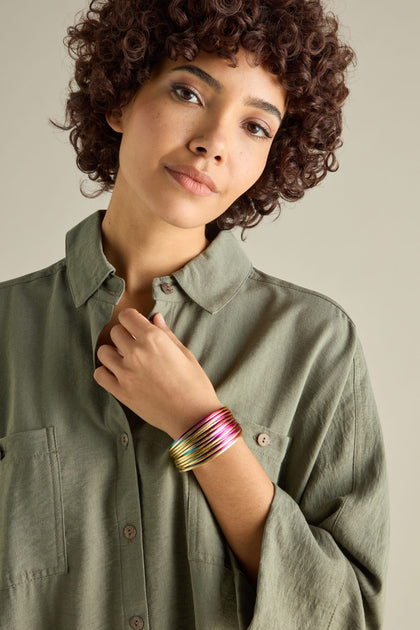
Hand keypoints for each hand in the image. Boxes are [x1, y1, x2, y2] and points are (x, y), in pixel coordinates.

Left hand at [93, 308, 221, 438]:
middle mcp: (136, 353)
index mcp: (154, 339)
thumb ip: (166, 334)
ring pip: (103, 351)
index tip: (136, 325)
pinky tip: (118, 374)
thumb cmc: (194, 384)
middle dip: (124, 335)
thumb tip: (155, 318)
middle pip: (115, 332)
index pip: (127, 316)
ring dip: (113, 352)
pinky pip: (99, 374)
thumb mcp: (185, 354)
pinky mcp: (120, 392)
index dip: (131, 319)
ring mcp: (126, 373)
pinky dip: (105, 372)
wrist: (193, 417)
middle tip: (135, 344)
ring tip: (125, 359)